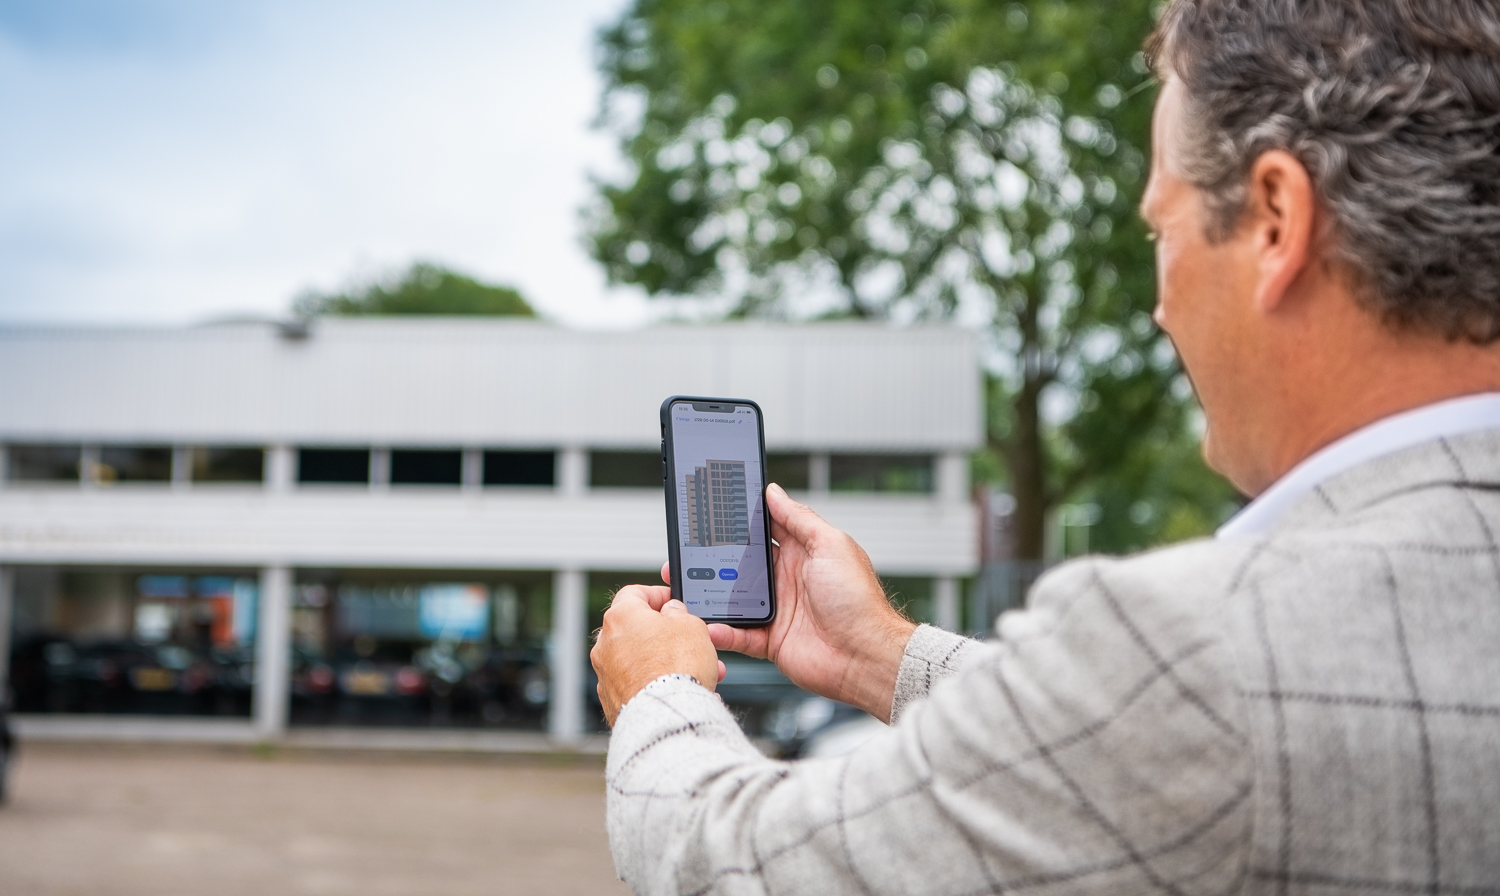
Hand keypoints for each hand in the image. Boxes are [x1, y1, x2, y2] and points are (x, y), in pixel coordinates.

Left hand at [590, 585, 725, 726]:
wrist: (665, 715)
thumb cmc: (677, 667)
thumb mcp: (691, 625)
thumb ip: (679, 613)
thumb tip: (671, 613)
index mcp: (620, 617)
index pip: (634, 593)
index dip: (657, 595)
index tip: (673, 602)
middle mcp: (605, 644)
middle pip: (637, 630)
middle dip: (666, 634)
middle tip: (689, 640)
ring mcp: (605, 674)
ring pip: (640, 660)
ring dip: (666, 662)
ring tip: (697, 671)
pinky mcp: (611, 700)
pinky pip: (637, 684)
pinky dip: (656, 684)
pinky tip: (680, 691)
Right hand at [691, 483, 915, 721]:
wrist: (864, 655)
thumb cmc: (857, 599)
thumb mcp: (830, 545)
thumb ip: (800, 519)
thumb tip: (774, 492)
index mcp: (802, 553)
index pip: (765, 531)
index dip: (741, 522)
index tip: (714, 512)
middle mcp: (787, 580)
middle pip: (741, 565)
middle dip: (714, 559)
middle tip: (687, 552)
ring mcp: (777, 611)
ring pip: (733, 599)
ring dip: (711, 595)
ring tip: (687, 588)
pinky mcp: (771, 641)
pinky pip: (739, 634)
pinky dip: (722, 632)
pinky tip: (707, 625)